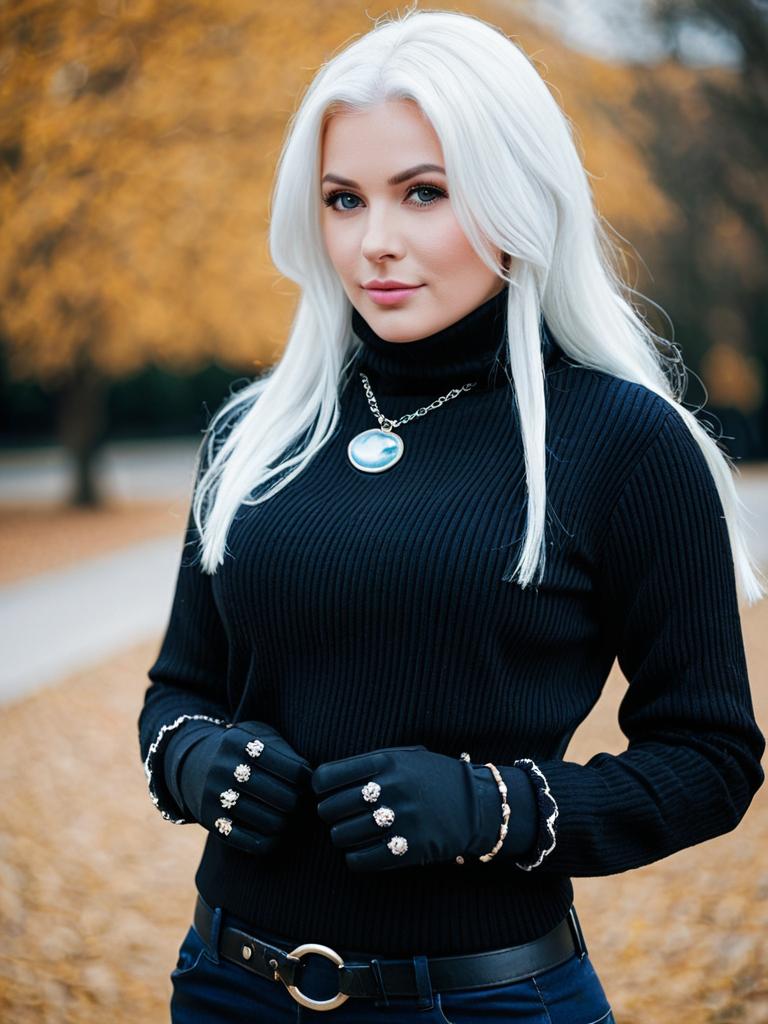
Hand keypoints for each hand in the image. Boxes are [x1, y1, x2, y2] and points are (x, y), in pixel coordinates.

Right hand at [177, 721, 311, 856]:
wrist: (192, 765)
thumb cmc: (240, 750)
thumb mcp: (258, 736)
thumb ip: (285, 750)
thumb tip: (312, 779)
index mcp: (239, 742)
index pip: (290, 768)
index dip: (306, 778)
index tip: (308, 780)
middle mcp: (224, 768)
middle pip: (282, 797)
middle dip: (299, 803)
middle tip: (301, 802)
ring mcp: (214, 796)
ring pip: (268, 821)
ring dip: (287, 823)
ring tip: (290, 816)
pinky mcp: (209, 820)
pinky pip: (247, 841)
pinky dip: (269, 842)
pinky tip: (276, 834)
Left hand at [311, 745, 501, 871]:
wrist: (477, 804)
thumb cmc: (434, 778)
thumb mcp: (406, 756)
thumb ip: (370, 763)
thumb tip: (325, 779)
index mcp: (386, 761)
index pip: (327, 777)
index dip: (320, 788)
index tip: (326, 793)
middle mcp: (391, 788)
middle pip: (330, 808)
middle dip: (329, 814)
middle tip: (339, 816)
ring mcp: (401, 819)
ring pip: (342, 836)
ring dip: (342, 837)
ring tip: (352, 832)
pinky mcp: (410, 848)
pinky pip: (361, 859)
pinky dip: (354, 858)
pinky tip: (362, 851)